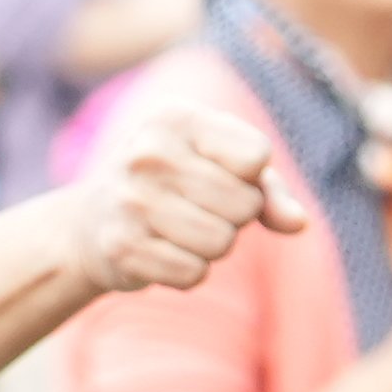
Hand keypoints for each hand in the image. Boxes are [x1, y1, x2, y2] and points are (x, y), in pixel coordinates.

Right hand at [56, 85, 311, 300]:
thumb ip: (270, 190)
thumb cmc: (176, 184)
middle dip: (236, 216)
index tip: (221, 173)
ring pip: (222, 243)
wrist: (94, 220)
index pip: (256, 156)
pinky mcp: (121, 246)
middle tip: (200, 208)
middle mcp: (148, 152)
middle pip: (245, 204)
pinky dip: (189, 271)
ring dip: (214, 246)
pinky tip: (163, 252)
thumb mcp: (223, 168)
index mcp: (176, 117)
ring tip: (183, 229)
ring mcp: (130, 200)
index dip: (251, 177)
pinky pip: (193, 274)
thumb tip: (298, 222)